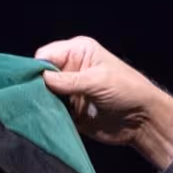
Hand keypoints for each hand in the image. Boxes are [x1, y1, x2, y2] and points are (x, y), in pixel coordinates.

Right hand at [34, 36, 172, 166]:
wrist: (143, 120)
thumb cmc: (127, 90)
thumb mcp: (98, 81)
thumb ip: (68, 80)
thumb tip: (40, 78)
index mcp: (78, 51)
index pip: (46, 55)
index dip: (36, 68)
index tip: (29, 83)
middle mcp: (71, 68)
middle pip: (41, 75)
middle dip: (36, 86)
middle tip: (29, 99)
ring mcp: (69, 90)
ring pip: (43, 94)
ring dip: (40, 103)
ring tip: (35, 111)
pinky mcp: (70, 110)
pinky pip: (51, 111)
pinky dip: (47, 116)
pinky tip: (42, 120)